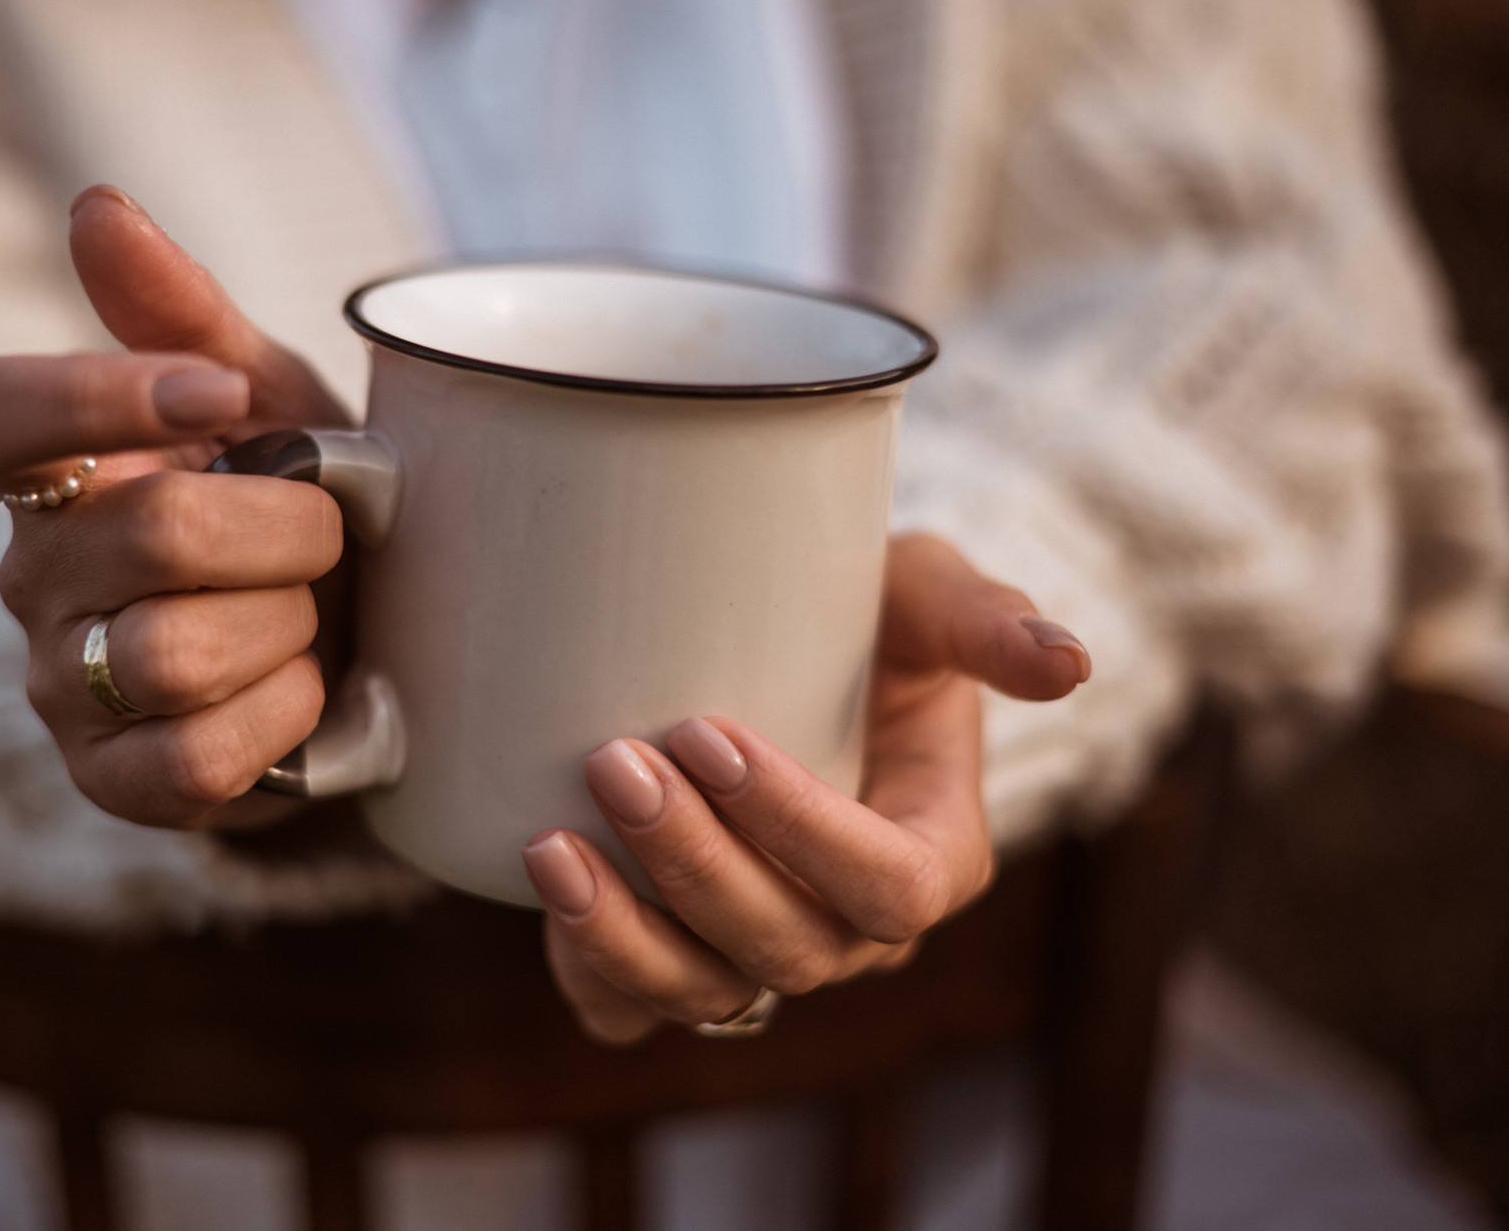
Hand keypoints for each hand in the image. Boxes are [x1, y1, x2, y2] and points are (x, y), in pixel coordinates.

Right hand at [0, 186, 346, 829]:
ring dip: (288, 628)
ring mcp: (61, 686)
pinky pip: (192, 759)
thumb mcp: (268, 400)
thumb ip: (181, 313)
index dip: (97, 395)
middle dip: (285, 528)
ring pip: (173, 653)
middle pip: (148, 532)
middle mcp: (32, 575)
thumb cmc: (300, 507)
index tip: (224, 397)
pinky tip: (305, 695)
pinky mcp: (112, 782)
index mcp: (50, 468)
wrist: (363, 652)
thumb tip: (95, 204)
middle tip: (332, 531)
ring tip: (312, 617)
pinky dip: (282, 722)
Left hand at [521, 533, 1091, 1043]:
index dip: (801, 828)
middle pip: (786, 946)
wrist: (777, 650)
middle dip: (694, 865)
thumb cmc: (868, 621)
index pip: (887, 884)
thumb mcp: (928, 597)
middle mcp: (853, 933)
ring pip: (707, 997)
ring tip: (553, 845)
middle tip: (617, 762)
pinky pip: (634, 1013)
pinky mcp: (678, 964)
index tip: (712, 734)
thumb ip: (985, 620)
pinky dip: (589, 972)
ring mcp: (763, 960)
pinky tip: (543, 891)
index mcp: (933, 857)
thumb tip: (1068, 661)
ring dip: (626, 933)